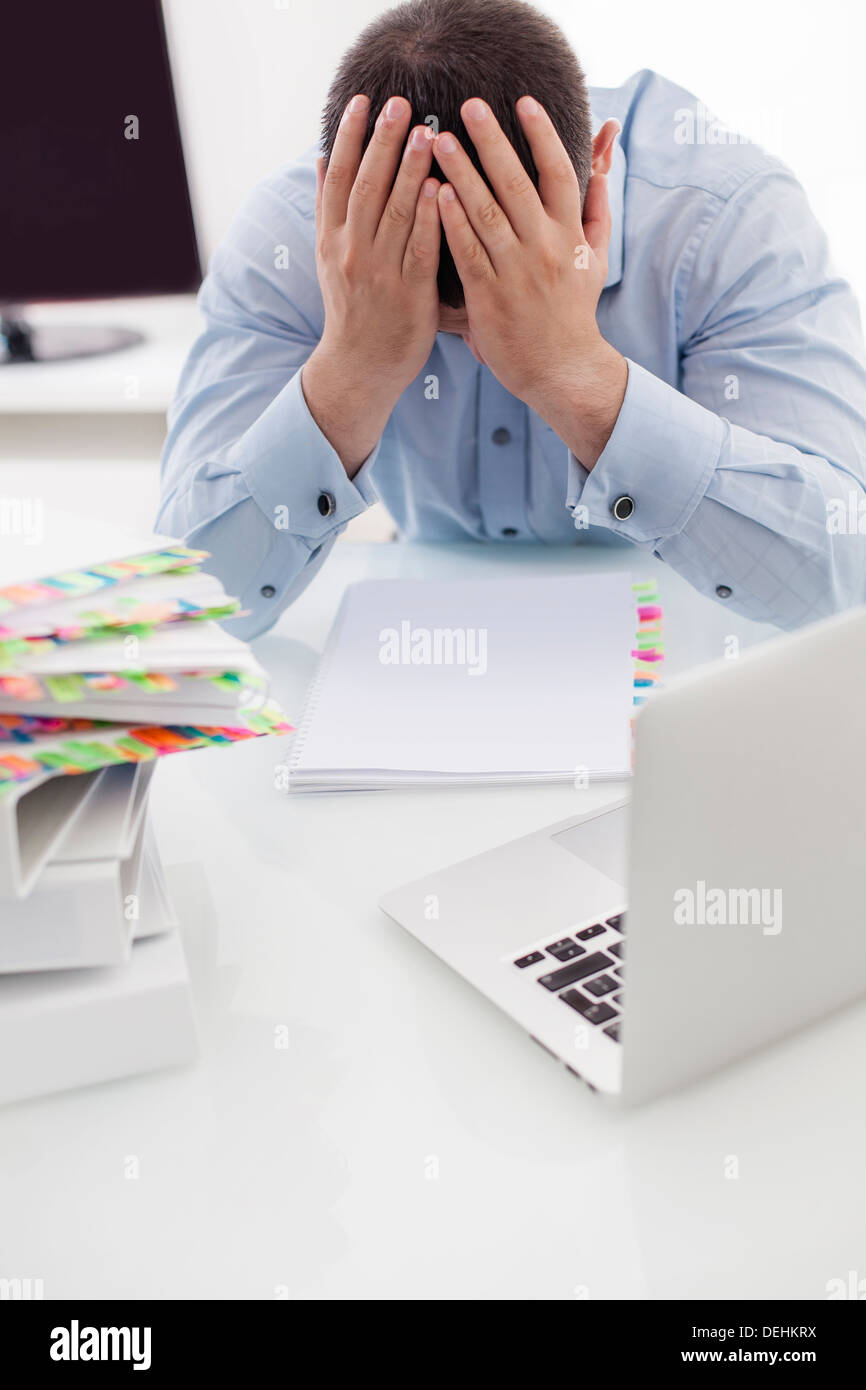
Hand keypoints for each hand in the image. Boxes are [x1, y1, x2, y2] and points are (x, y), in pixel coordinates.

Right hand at [303, 94, 440, 473]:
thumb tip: (323, 157)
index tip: (362, 102)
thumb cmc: (353, 308)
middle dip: (382, 142)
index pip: (339, 178)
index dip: (350, 138)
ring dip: (409, 171)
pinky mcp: (409, 295)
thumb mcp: (330, 257)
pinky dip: (428, 218)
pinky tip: (440, 188)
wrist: (358, 368)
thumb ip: (328, 208)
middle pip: (366, 187)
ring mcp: (380, 274)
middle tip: (399, 103)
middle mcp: (352, 251)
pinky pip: (420, 250)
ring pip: (393, 213)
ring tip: (426, 133)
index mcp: (332, 239)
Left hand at [433, 98, 626, 467]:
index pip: (559, 173)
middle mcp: (544, 249)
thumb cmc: (574, 312)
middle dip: (492, 142)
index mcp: (569, 235)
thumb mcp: (595, 259)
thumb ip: (596, 210)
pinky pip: (468, 252)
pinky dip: (452, 223)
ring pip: (486, 214)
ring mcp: (516, 273)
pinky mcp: (490, 297)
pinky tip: (435, 194)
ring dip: (462, 174)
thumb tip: (604, 166)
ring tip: (440, 141)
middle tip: (469, 106)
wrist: (562, 370)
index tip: (524, 102)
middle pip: (517, 184)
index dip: (543, 135)